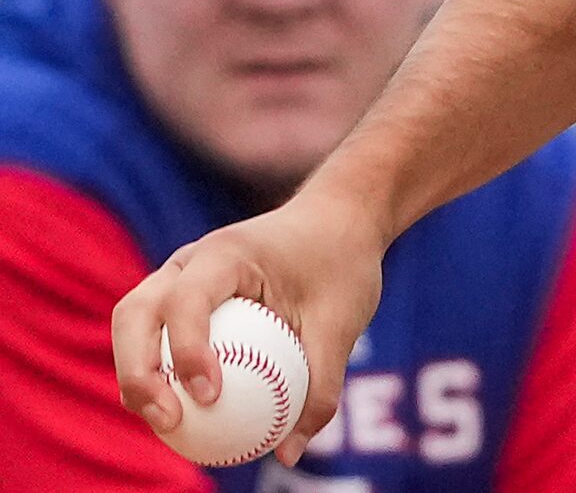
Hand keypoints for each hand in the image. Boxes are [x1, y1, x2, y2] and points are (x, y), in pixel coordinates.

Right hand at [113, 186, 386, 465]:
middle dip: (137, 371)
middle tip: (169, 422)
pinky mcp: (180, 295)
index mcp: (228, 252)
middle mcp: (191, 259)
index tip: (211, 396)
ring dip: (135, 375)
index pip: (187, 299)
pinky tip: (180, 416)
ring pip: (131, 323)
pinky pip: (152, 336)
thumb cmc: (343, 264)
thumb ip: (321, 385)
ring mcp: (179, 275)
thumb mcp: (344, 321)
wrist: (340, 220)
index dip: (188, 350)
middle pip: (135, 313)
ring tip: (167, 424)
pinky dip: (154, 372)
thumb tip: (289, 455)